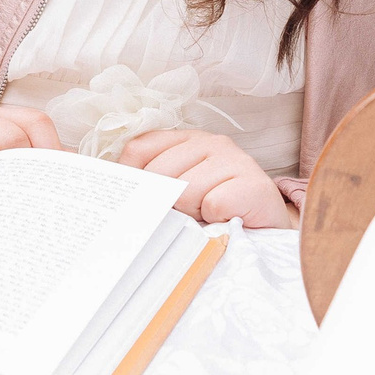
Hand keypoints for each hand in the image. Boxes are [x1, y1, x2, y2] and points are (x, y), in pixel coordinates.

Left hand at [118, 128, 294, 227]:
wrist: (267, 234)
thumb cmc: (218, 214)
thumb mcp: (180, 193)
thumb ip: (151, 184)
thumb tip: (107, 185)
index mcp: (187, 140)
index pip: (139, 149)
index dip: (135, 181)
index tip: (144, 202)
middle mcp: (212, 142)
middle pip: (159, 173)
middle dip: (168, 203)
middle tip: (190, 214)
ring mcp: (236, 160)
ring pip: (185, 190)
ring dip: (193, 214)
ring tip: (209, 217)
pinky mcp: (254, 184)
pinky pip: (214, 205)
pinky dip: (216, 220)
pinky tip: (228, 220)